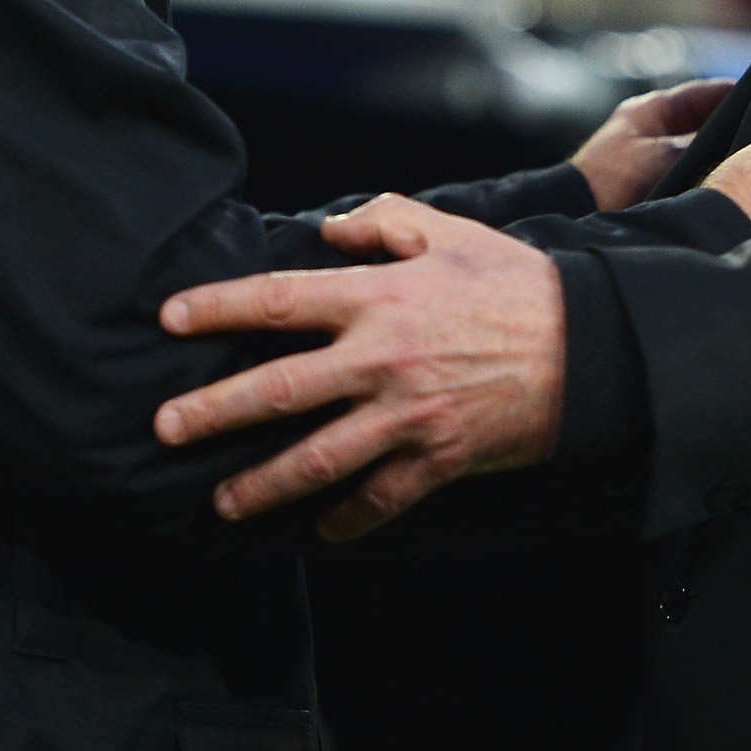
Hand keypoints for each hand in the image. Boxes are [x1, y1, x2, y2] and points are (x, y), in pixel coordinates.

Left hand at [156, 194, 562, 541]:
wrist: (588, 345)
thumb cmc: (514, 281)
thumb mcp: (450, 229)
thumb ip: (382, 220)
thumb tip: (329, 230)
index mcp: (378, 296)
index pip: (279, 301)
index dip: (218, 308)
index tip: (168, 319)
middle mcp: (382, 358)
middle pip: (279, 389)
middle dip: (213, 411)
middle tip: (162, 428)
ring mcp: (407, 414)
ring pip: (317, 458)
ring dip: (261, 483)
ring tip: (218, 501)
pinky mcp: (438, 458)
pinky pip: (380, 497)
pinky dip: (347, 518)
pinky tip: (319, 530)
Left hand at [568, 76, 735, 210]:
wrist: (575, 214)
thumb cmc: (613, 178)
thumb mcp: (665, 156)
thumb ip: (701, 145)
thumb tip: (736, 143)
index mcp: (651, 111)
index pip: (703, 93)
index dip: (735, 93)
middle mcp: (650, 130)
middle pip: (703, 123)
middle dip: (732, 128)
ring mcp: (649, 158)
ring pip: (697, 151)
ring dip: (719, 157)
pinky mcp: (649, 185)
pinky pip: (688, 175)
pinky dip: (705, 177)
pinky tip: (726, 186)